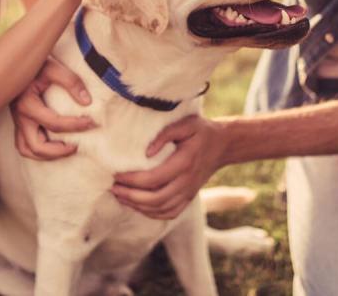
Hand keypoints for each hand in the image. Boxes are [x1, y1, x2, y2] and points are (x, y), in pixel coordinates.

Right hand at [11, 57, 95, 160]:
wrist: (16, 61)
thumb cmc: (36, 64)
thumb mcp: (55, 68)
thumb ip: (71, 82)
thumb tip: (87, 102)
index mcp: (27, 104)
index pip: (54, 124)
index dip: (75, 125)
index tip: (91, 122)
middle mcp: (19, 117)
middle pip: (36, 147)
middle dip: (59, 150)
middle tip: (77, 145)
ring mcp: (17, 121)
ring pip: (27, 149)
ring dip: (46, 154)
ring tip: (66, 148)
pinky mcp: (19, 122)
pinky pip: (25, 143)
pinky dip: (38, 149)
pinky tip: (54, 143)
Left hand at [111, 115, 226, 219]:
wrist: (224, 145)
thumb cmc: (201, 131)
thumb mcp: (186, 124)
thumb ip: (165, 134)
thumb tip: (146, 152)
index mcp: (184, 163)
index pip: (154, 178)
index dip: (132, 180)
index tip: (116, 174)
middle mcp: (187, 181)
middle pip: (155, 198)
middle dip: (131, 196)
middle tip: (113, 188)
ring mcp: (189, 192)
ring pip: (161, 209)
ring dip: (138, 206)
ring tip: (120, 196)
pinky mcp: (189, 197)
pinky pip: (170, 213)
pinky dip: (152, 213)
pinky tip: (138, 206)